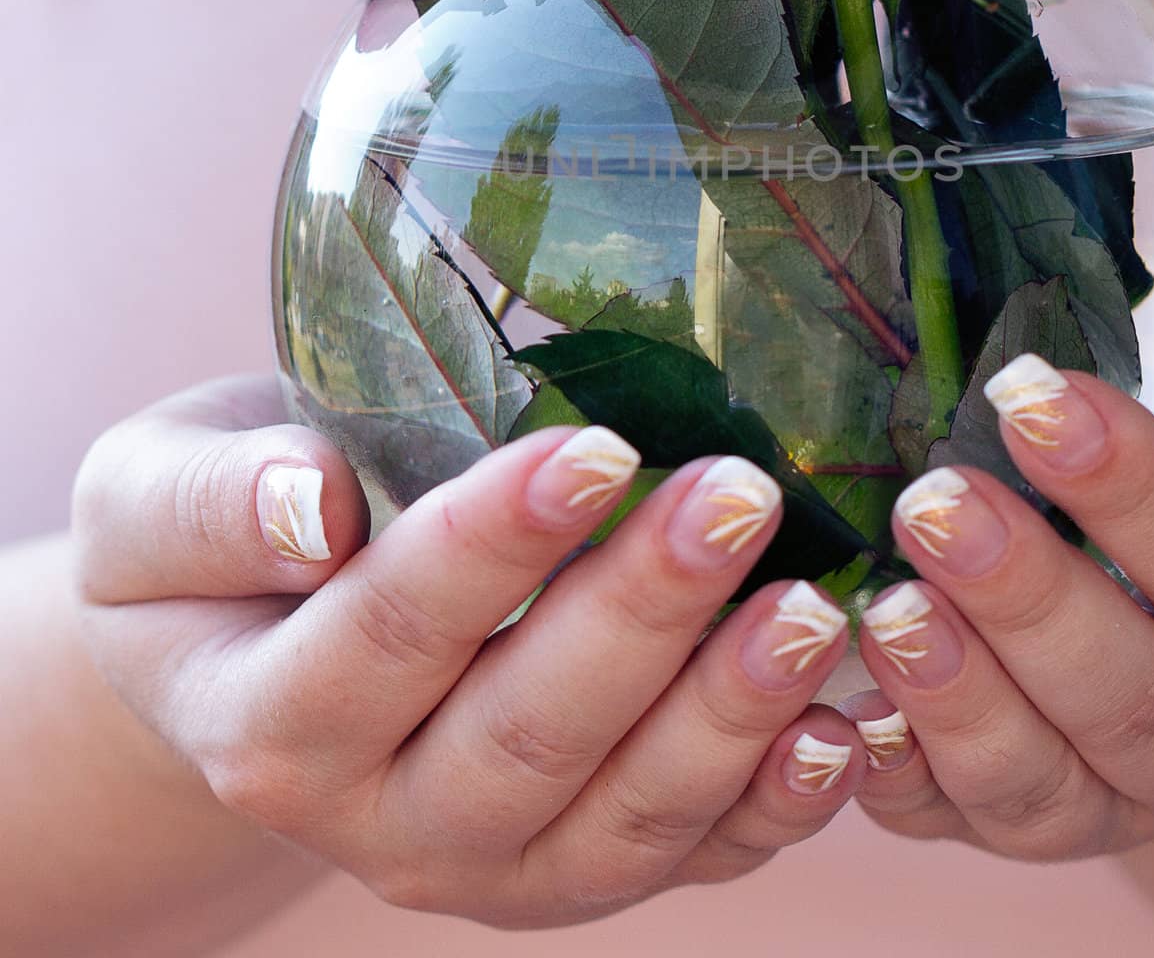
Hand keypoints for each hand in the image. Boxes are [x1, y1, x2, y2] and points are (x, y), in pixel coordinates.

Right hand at [72, 380, 861, 926]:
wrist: (252, 653)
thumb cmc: (216, 551)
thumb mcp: (152, 503)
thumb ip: (212, 505)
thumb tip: (307, 504)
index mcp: (274, 723)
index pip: (391, 632)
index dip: (496, 546)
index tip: (597, 449)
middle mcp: (384, 822)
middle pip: (525, 735)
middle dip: (643, 615)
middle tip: (738, 499)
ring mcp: (494, 865)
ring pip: (621, 819)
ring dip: (726, 717)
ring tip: (812, 608)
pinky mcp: (581, 864)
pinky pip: (686, 860)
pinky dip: (769, 807)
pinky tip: (841, 731)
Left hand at [843, 176, 1153, 859]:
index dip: (1143, 494)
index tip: (1040, 398)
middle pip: (1136, 696)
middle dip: (1031, 603)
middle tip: (935, 500)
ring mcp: (1111, 784)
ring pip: (1044, 781)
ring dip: (958, 700)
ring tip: (880, 608)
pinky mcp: (1017, 805)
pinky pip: (954, 819)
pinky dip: (894, 775)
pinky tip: (831, 707)